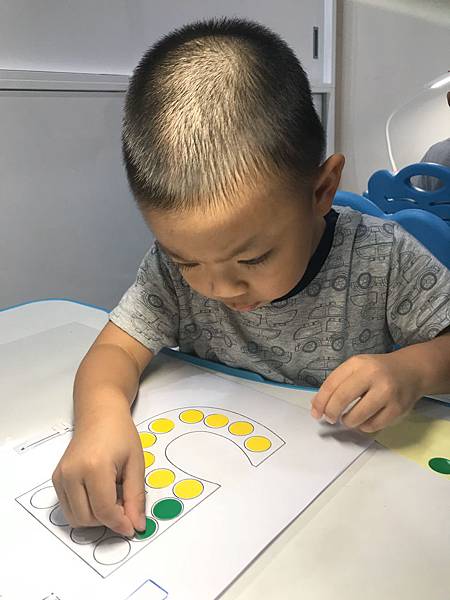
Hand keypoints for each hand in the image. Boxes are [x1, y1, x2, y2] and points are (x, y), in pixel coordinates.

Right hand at [52, 410, 145, 536]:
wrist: (100, 415)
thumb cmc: (120, 434)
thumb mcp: (135, 463)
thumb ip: (135, 496)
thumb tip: (136, 525)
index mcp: (95, 467)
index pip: (104, 510)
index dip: (120, 524)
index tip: (132, 527)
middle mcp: (72, 473)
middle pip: (88, 518)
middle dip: (108, 520)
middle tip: (124, 504)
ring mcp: (61, 476)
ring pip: (76, 518)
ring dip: (96, 517)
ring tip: (111, 496)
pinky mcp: (56, 479)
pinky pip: (69, 508)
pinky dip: (85, 509)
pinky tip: (98, 494)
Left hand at [310, 353, 422, 432]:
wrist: (411, 371)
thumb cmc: (378, 371)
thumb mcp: (357, 368)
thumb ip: (337, 382)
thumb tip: (317, 405)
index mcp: (358, 363)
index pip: (331, 384)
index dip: (320, 401)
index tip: (316, 412)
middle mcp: (373, 375)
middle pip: (341, 399)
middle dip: (331, 412)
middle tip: (329, 418)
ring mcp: (387, 393)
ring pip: (356, 416)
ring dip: (347, 421)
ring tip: (348, 418)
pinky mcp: (397, 409)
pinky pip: (372, 425)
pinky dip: (364, 426)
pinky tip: (364, 419)